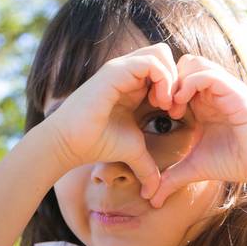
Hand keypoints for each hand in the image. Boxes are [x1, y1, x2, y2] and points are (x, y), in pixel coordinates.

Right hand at [46, 43, 186, 197]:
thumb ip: (147, 166)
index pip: (164, 68)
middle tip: (174, 106)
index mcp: (133, 84)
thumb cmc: (97, 143)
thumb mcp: (132, 151)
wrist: (70, 144)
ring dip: (171, 79)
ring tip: (166, 104)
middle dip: (177, 78)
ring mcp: (121, 68)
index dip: (176, 87)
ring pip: (160, 53)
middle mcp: (127, 71)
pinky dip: (163, 79)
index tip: (175, 113)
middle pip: (164, 54)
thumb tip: (153, 192)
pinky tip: (159, 103)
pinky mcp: (115, 72)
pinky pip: (150, 62)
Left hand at [147, 54, 246, 207]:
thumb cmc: (233, 162)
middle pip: (180, 65)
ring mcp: (222, 88)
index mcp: (202, 102)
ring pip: (191, 63)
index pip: (175, 79)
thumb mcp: (193, 168)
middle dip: (166, 82)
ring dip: (176, 81)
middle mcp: (211, 91)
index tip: (153, 112)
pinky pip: (206, 73)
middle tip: (161, 107)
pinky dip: (189, 84)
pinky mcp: (232, 90)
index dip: (160, 91)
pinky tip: (182, 105)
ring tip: (172, 106)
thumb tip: (150, 199)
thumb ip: (171, 179)